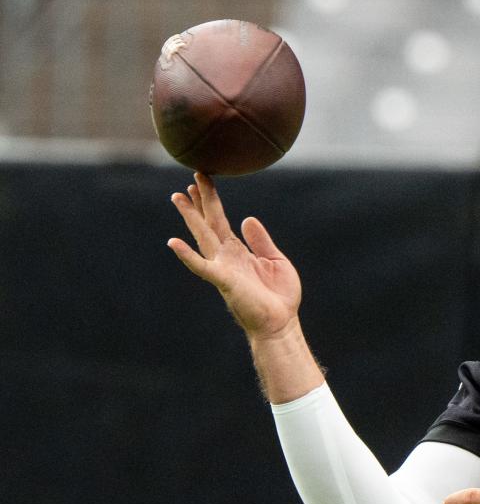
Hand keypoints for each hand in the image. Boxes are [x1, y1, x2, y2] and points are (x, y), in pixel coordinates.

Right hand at [168, 173, 301, 339]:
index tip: (203, 180)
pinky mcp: (224, 281)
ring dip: (191, 218)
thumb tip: (247, 219)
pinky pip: (202, 267)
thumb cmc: (279, 296)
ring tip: (178, 197)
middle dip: (199, 202)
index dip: (212, 201)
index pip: (220, 221)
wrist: (281, 323)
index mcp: (238, 251)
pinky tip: (173, 243)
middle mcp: (226, 257)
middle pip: (209, 224)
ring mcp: (223, 268)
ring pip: (203, 237)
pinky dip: (187, 255)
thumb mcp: (275, 260)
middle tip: (189, 179)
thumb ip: (260, 240)